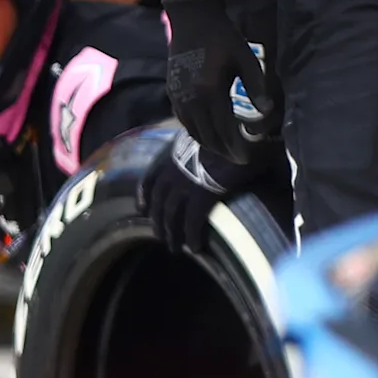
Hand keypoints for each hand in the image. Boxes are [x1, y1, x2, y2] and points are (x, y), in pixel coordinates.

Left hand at [138, 130, 232, 265]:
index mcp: (169, 154)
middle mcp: (171, 171)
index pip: (149, 178)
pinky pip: (192, 222)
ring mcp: (184, 184)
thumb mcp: (201, 133)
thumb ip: (196, 146)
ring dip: (172, 234)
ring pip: (171, 216)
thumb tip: (204, 155)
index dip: (144, 195)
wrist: (236, 128)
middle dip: (158, 222)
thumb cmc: (225, 128)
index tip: (142, 208)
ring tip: (175, 248)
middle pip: (158, 203)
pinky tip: (195, 247)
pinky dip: (192, 237)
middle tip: (162, 237)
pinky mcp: (201, 196)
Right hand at [161, 0, 272, 168]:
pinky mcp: (172, 91)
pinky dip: (196, 131)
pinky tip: (207, 132)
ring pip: (193, 131)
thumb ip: (256, 87)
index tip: (246, 158)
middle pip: (207, 136)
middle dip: (223, 151)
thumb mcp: (245, 59)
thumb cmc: (224, 37)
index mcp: (210, 92)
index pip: (223, 131)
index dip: (235, 148)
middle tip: (238, 158)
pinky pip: (184, 120)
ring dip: (209, 143)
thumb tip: (267, 112)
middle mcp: (190, 99)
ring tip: (225, 149)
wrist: (193, 18)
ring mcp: (178, 96)